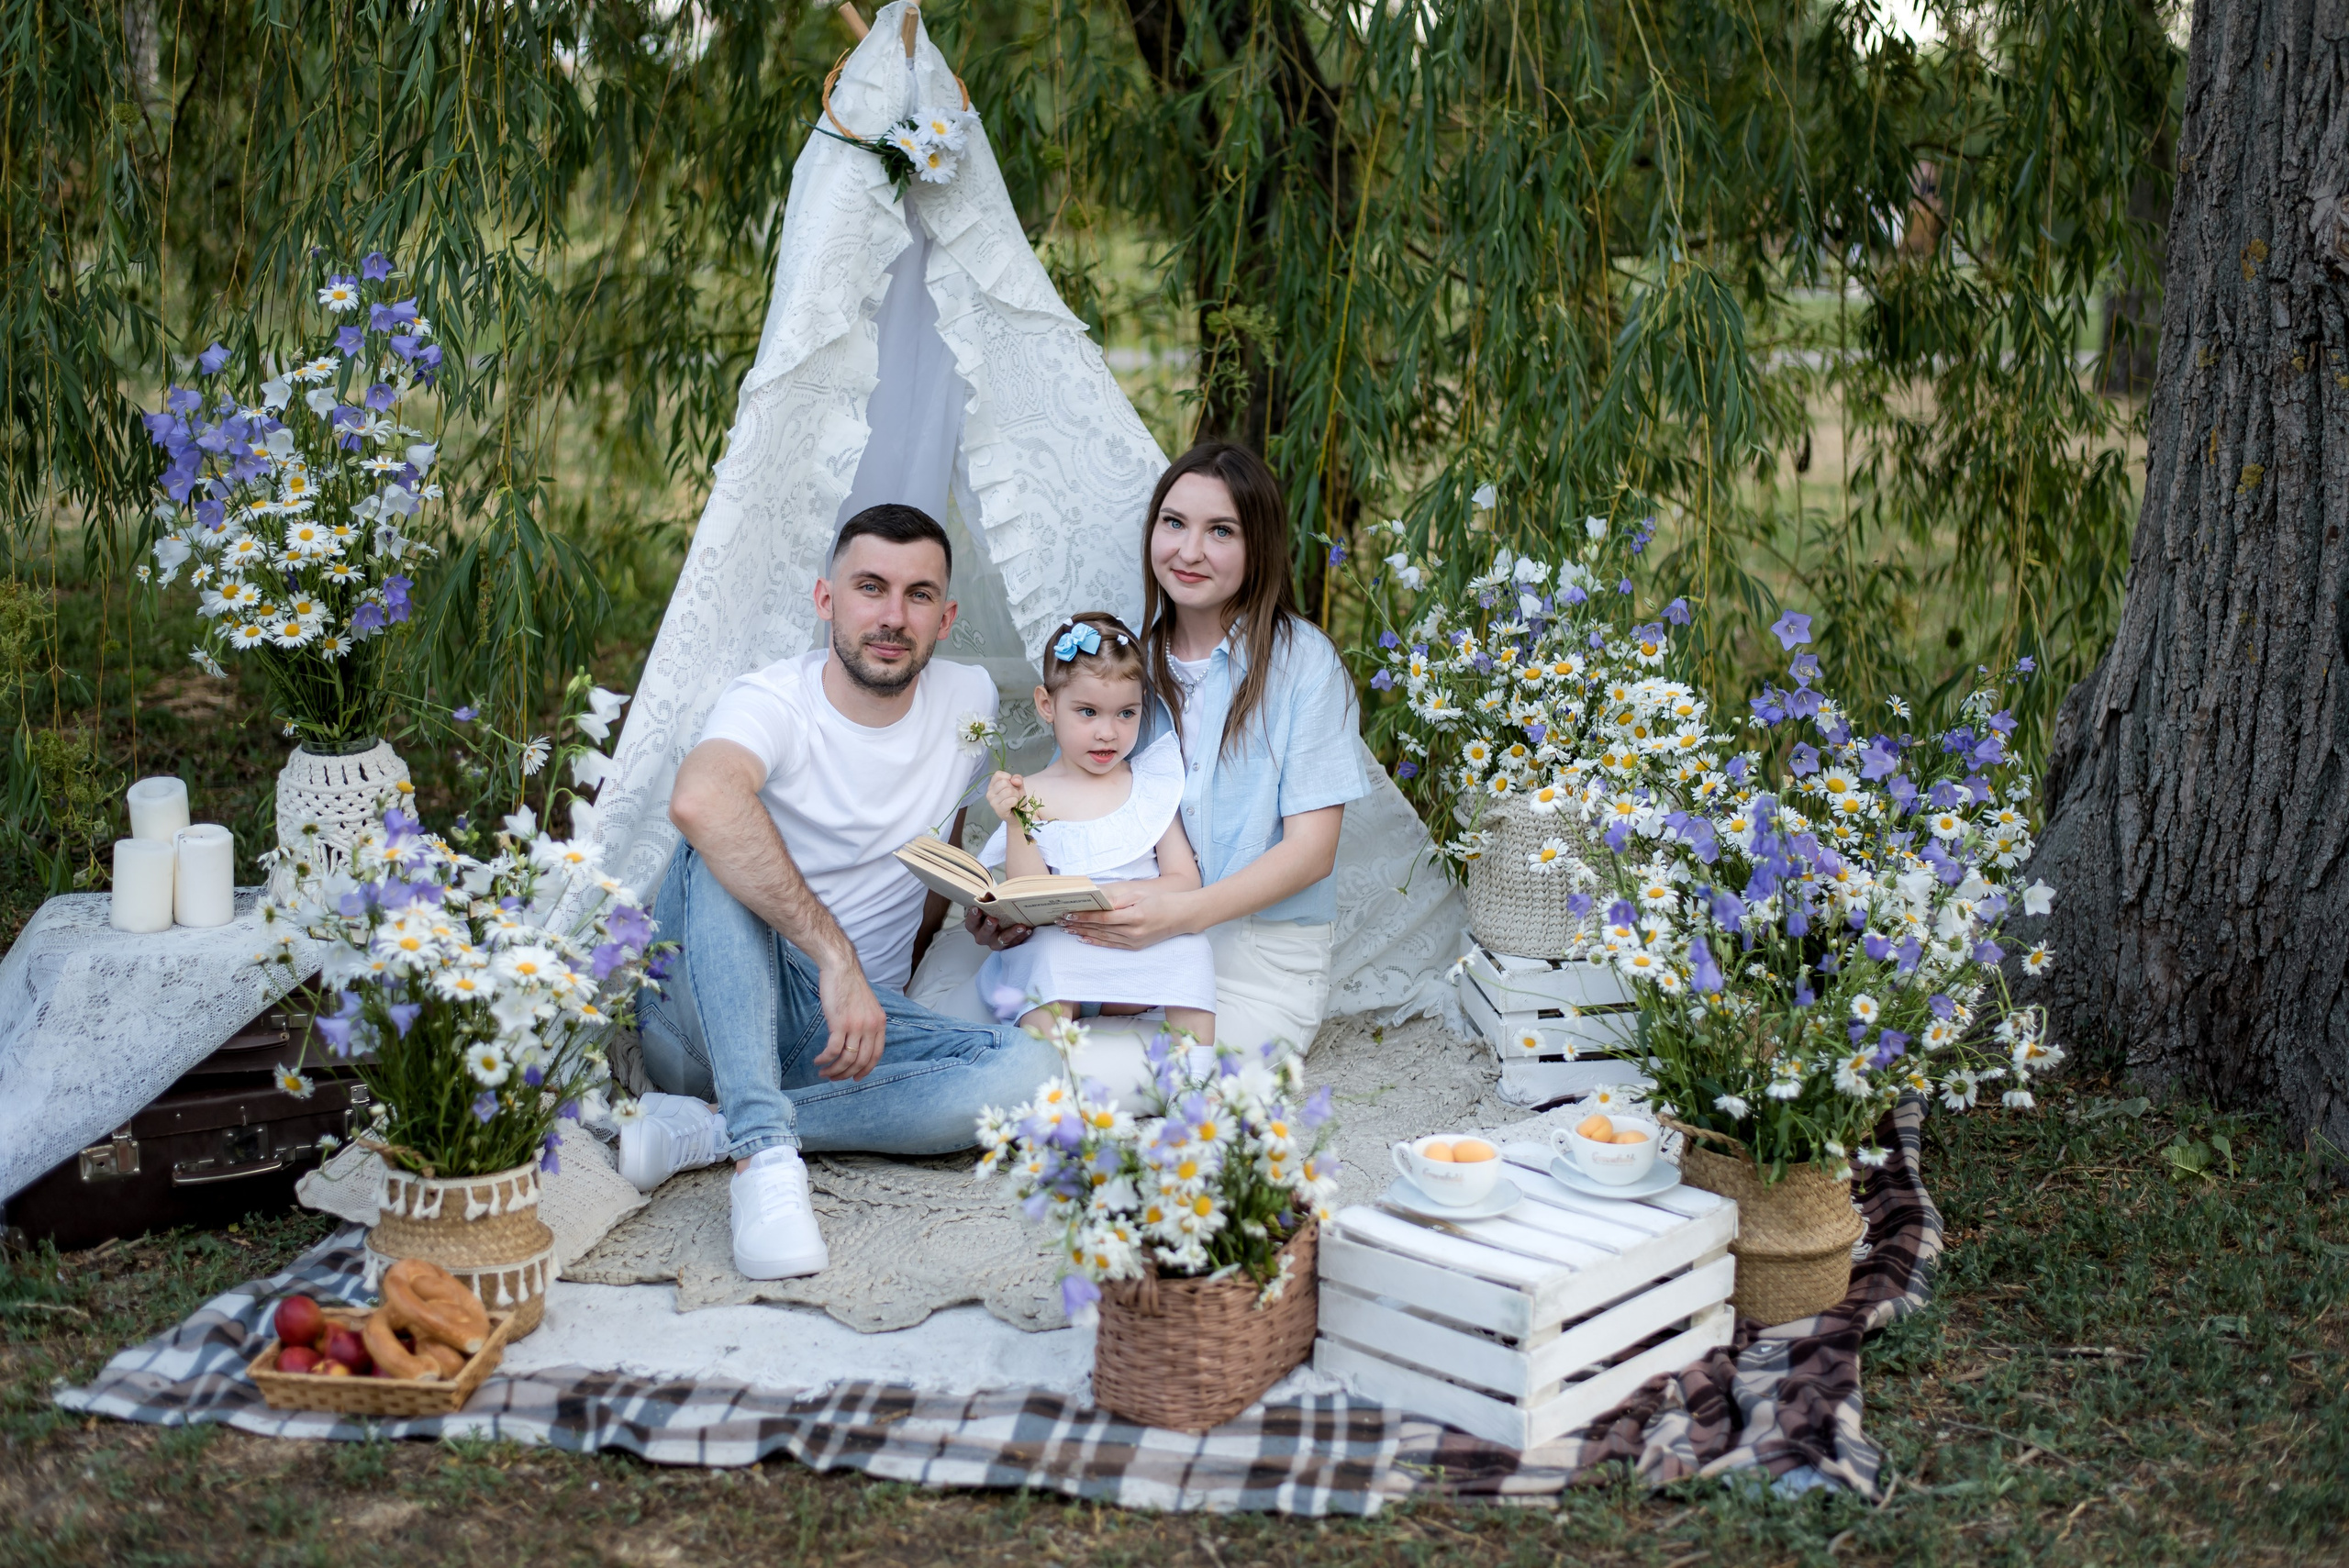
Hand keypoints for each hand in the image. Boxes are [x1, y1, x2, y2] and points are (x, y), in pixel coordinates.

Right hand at [812, 961, 886, 1080]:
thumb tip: (858, 1044)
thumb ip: (866, 1024)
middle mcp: (871, 1027)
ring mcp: (856, 1026)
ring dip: (834, 1070)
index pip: (876, 1055)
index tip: (855, 1078)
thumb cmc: (850, 985)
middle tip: (834, 1078)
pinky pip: (833, 1050)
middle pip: (862, 1061)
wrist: (840, 968)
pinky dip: (825, 1059)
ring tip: (824, 1072)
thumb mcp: (867, 1006)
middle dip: (847, 1074)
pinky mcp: (840, 1024)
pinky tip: (818, 1060)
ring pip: (847, 1059)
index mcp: (880, 1023)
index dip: (866, 1070)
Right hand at [965, 903, 1033, 950]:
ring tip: (1020, 926)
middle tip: (994, 919)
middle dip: (988, 927)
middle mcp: (983, 936)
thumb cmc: (993, 909)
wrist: (1003, 917)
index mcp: (975, 926)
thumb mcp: (990, 903)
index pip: (970, 923)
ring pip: (1001, 941)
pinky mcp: (1008, 945)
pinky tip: (1028, 929)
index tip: (977, 908)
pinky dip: (1021, 937)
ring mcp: (996, 942)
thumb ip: (989, 899)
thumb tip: (991, 894)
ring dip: (1010, 933)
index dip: (972, 917)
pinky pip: (1015, 943)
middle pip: (983, 935)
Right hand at [985, 770, 1026, 825]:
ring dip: (1016, 796)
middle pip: (1004, 782)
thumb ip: (1018, 779)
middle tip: (1014, 795)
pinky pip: (1010, 801)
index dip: (1009, 778)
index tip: (1011, 785)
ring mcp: (993, 802)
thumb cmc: (1016, 799)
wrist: (1018, 816)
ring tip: (1015, 801)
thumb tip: (1014, 780)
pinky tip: (1014, 805)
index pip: (998, 774)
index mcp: (992, 785)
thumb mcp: (1018, 786)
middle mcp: (989, 792)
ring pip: (1008, 791)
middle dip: (1014, 788)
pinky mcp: (998, 810)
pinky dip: (1015, 801)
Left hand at [1060, 882, 1193, 950]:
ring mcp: (1134, 942)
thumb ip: (1119, 900)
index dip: (1084, 916)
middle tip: (1061, 921)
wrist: (1182, 916)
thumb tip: (1098, 902)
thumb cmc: (1162, 901)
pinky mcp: (1136, 947)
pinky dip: (1097, 942)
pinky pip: (1112, 945)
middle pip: (1099, 929)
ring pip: (1103, 937)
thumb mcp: (1140, 895)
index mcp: (1135, 917)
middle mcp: (1133, 932)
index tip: (1069, 913)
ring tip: (1067, 929)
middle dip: (1078, 924)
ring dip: (1083, 933)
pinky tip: (1084, 939)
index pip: (1103, 918)